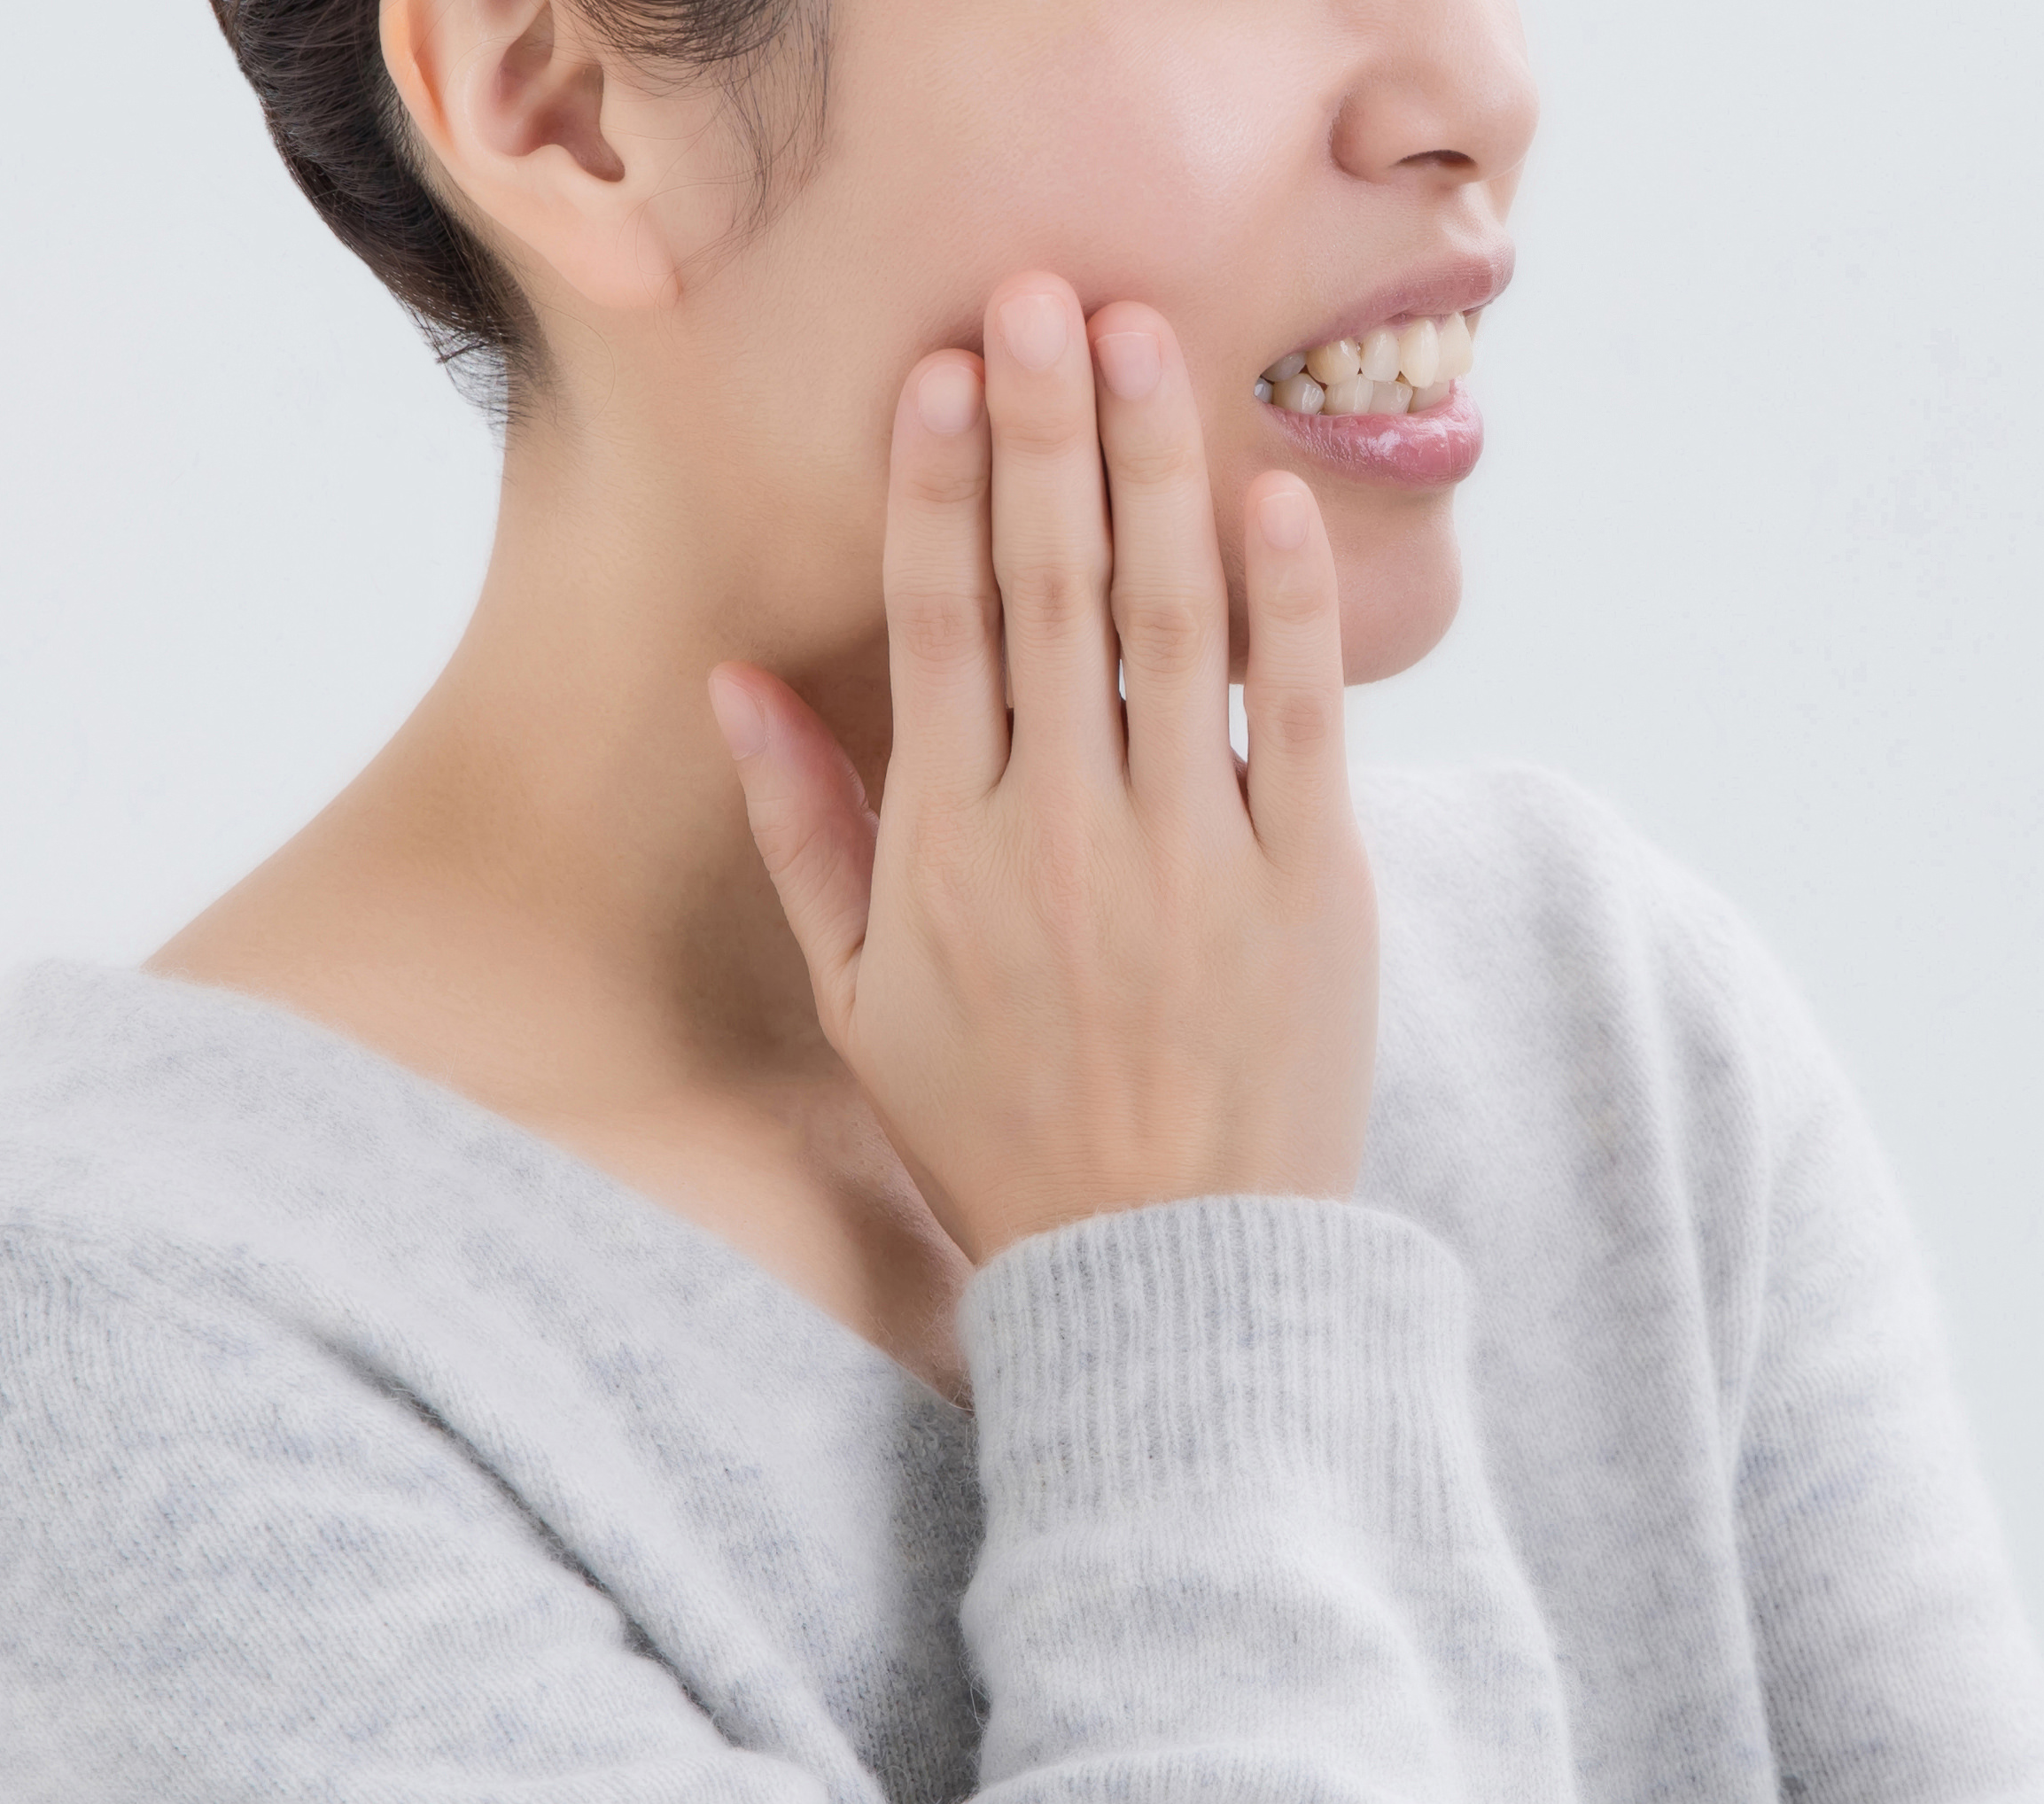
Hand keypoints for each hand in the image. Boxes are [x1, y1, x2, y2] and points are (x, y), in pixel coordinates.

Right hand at [705, 273, 1375, 1260]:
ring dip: (1157, 470)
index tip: (943, 370)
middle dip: (1045, 429)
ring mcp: (1194, 854)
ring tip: (1148, 341)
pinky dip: (1290, 603)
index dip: (940, 486)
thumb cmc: (1005, 1136)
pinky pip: (1303, 717)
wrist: (1171, 1271)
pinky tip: (1273, 496)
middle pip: (1052, 589)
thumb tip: (734, 686)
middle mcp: (1066, 835)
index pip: (938, 626)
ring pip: (1172, 624)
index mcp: (950, 854)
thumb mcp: (863, 1005)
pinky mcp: (1309, 885)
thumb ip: (808, 836)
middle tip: (1043, 292)